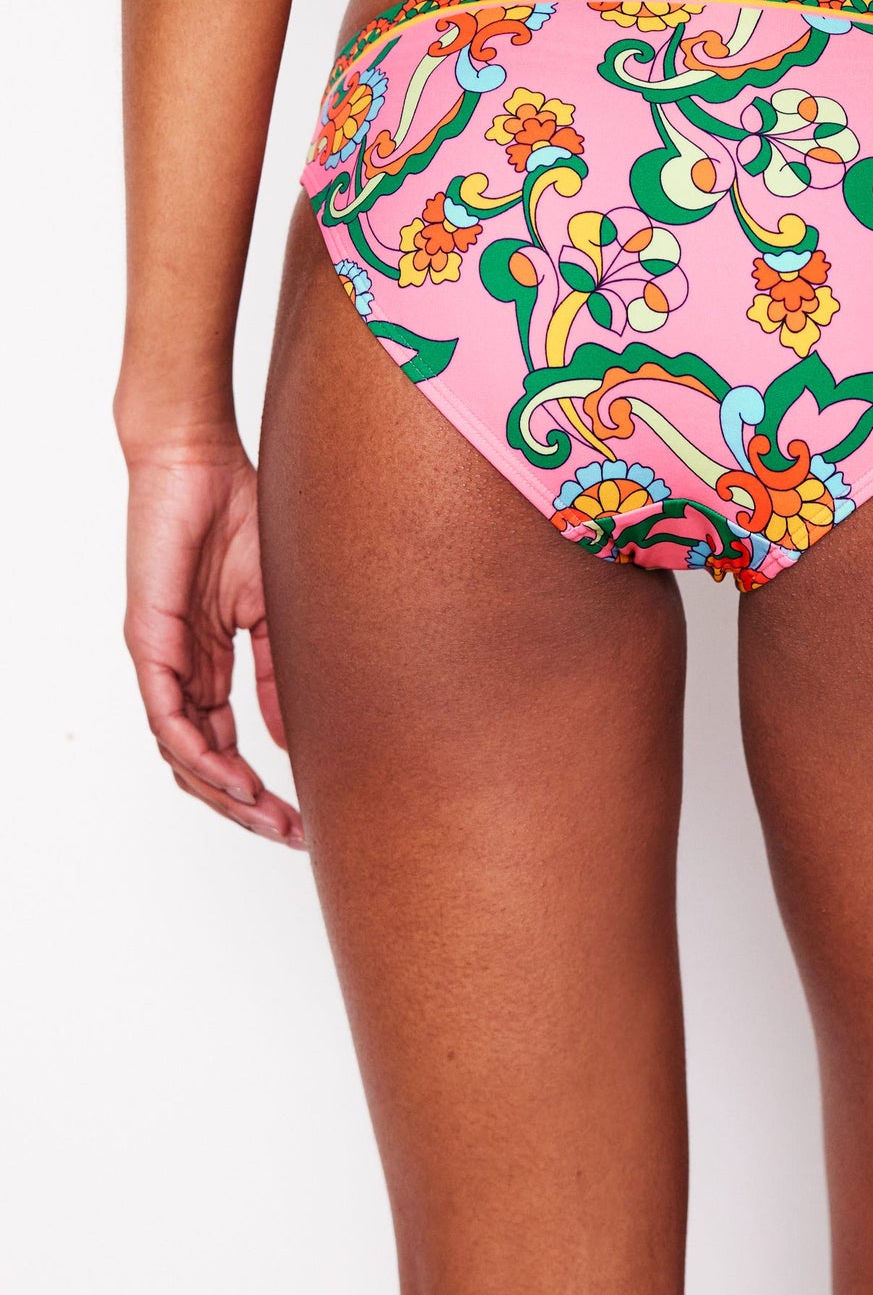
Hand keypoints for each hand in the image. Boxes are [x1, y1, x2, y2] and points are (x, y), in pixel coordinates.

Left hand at [123, 436, 304, 845]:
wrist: (199, 461)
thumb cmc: (237, 514)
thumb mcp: (274, 608)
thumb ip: (278, 673)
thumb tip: (289, 737)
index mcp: (207, 661)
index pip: (223, 743)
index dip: (257, 786)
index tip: (300, 816)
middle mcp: (178, 668)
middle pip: (199, 762)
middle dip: (244, 806)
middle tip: (287, 833)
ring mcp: (161, 658)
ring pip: (180, 751)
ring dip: (222, 792)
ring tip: (264, 813)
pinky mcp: (149, 639)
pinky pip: (166, 715)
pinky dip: (196, 752)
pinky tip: (231, 776)